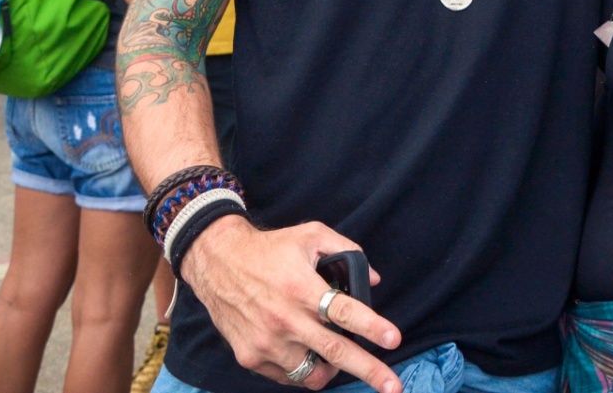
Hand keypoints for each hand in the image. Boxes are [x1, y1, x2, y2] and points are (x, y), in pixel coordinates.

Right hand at [180, 217, 400, 391]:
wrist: (217, 262)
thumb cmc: (269, 249)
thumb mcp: (310, 235)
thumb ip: (346, 250)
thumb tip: (374, 279)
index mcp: (301, 288)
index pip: (344, 311)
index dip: (372, 326)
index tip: (395, 340)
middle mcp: (284, 319)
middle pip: (335, 352)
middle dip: (369, 370)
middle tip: (393, 386)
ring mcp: (266, 342)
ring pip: (312, 373)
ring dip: (333, 369)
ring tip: (339, 357)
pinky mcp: (250, 357)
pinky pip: (289, 376)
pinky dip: (304, 369)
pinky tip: (308, 353)